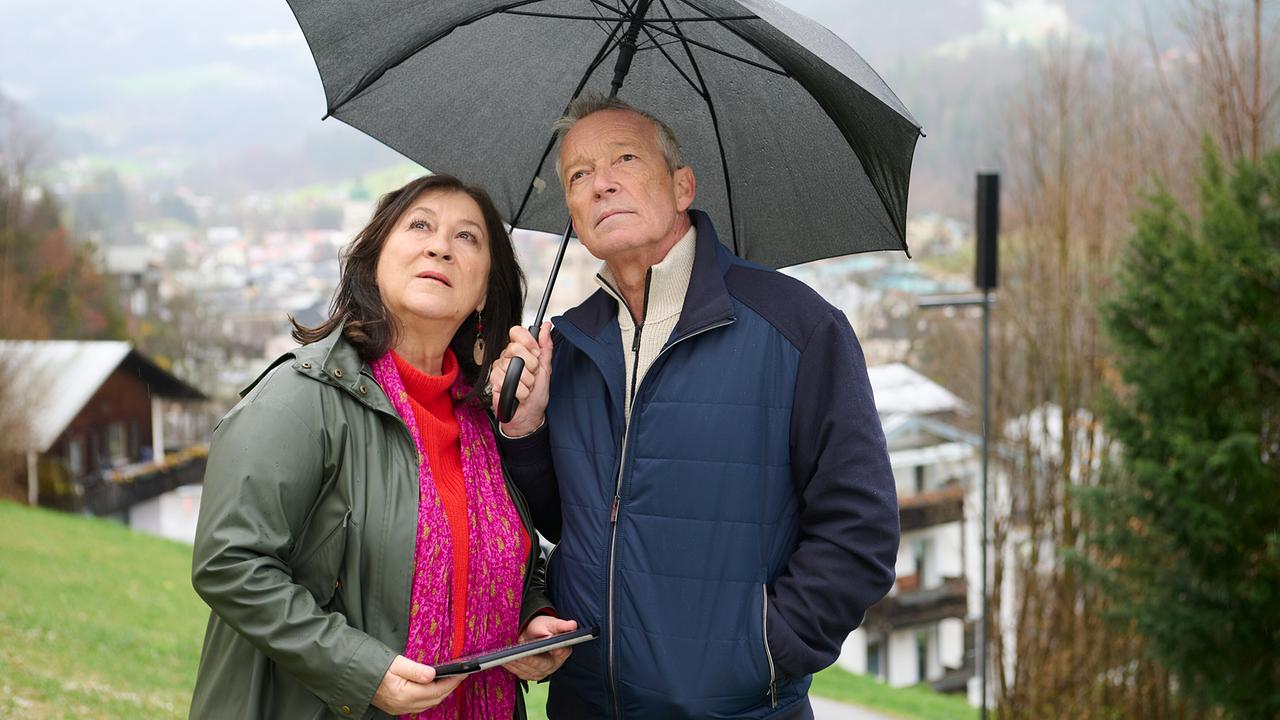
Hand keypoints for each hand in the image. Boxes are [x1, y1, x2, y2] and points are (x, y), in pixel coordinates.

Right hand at [371, 655, 465, 714]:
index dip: (451, 682)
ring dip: (440, 693)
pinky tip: (433, 689)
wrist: (355, 676)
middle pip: (434, 699)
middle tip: (460, 676)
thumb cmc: (374, 667)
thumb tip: (433, 674)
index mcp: (405, 694)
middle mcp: (403, 705)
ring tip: (450, 681)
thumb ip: (415, 670)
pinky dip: (430, 698)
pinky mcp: (396, 707)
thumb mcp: (396, 663)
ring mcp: (400, 708)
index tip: (462, 673)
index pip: (436, 690)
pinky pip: (419, 706)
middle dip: (449, 688)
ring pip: (428, 704)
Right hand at [489, 322, 552, 436]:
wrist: (529, 414)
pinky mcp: (493, 380)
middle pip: (516, 349)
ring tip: (526, 386)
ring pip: (513, 367)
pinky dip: (519, 391)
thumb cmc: (536, 393)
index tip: (536, 353)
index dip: (527, 341)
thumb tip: (546, 327)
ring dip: (526, 382)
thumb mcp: (545, 368)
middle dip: (530, 366)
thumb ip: (546, 346)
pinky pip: (507, 380)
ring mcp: (499, 368)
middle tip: (532, 375)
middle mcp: (507, 357)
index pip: (516, 332)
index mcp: (520, 350)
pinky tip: (518, 394)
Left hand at [504, 616, 577, 681]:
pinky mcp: (530, 674)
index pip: (559, 653)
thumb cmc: (544, 627)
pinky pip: (519, 673)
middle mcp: (553, 665)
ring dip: (516, 665)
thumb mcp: (552, 623)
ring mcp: (541, 672)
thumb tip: (572, 625)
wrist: (534, 633)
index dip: (551, 652)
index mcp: (563, 651)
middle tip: (516, 655)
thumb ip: (561, 625)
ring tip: (506, 657)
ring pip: (528, 671)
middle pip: (540, 665)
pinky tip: (503, 661)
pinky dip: (511, 667)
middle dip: (528, 660)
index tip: (544, 650)